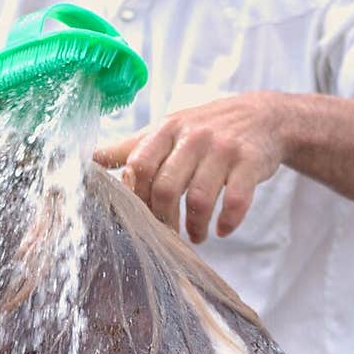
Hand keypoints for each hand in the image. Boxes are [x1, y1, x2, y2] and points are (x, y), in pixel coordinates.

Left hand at [94, 91, 287, 241]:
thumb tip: (89, 158)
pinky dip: (227, 222)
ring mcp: (224, 148)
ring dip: (195, 227)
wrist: (265, 116)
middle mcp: (194, 136)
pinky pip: (236, 201)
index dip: (137, 197)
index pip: (139, 165)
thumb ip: (130, 147)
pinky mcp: (250, 162)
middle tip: (170, 235)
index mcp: (167, 129)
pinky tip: (222, 230)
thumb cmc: (206, 129)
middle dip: (164, 220)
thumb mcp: (168, 130)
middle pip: (166, 188)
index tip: (143, 216)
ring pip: (199, 198)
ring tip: (196, 236)